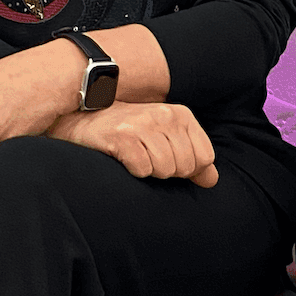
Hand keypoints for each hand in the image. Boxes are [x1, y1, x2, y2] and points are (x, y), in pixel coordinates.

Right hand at [48, 101, 218, 187]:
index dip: (188, 168)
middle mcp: (165, 116)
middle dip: (168, 171)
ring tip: (136, 156)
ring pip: (165, 170)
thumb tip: (211, 180)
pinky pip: (142, 170)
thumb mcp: (165, 139)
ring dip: (149, 171)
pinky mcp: (123, 138)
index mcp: (181, 115)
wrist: (84, 120)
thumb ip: (193, 158)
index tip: (168, 158)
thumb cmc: (129, 132)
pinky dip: (134, 171)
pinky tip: (124, 158)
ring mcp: (144, 125)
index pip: (205, 158)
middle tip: (147, 156)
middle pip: (185, 167)